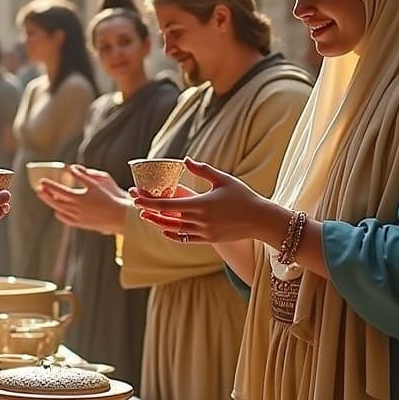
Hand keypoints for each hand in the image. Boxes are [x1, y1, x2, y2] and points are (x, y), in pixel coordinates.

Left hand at [36, 165, 128, 234]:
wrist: (120, 216)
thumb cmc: (111, 197)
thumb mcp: (97, 182)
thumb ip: (82, 175)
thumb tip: (71, 168)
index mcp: (79, 198)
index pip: (58, 190)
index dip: (49, 185)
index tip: (42, 181)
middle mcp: (76, 209)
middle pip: (55, 202)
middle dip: (46, 195)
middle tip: (39, 189)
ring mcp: (78, 218)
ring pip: (59, 211)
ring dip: (51, 203)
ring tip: (47, 198)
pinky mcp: (82, 224)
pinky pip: (66, 220)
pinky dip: (60, 214)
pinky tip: (58, 211)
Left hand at [131, 158, 275, 244]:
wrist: (261, 220)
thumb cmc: (244, 196)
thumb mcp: (224, 179)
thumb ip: (203, 170)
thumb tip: (186, 160)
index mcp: (201, 204)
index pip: (168, 205)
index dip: (150, 202)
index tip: (137, 198)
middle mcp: (200, 220)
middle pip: (167, 218)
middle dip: (150, 211)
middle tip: (137, 204)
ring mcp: (204, 232)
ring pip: (174, 229)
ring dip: (159, 223)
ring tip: (147, 215)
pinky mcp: (209, 239)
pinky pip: (185, 239)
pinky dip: (173, 234)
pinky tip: (165, 229)